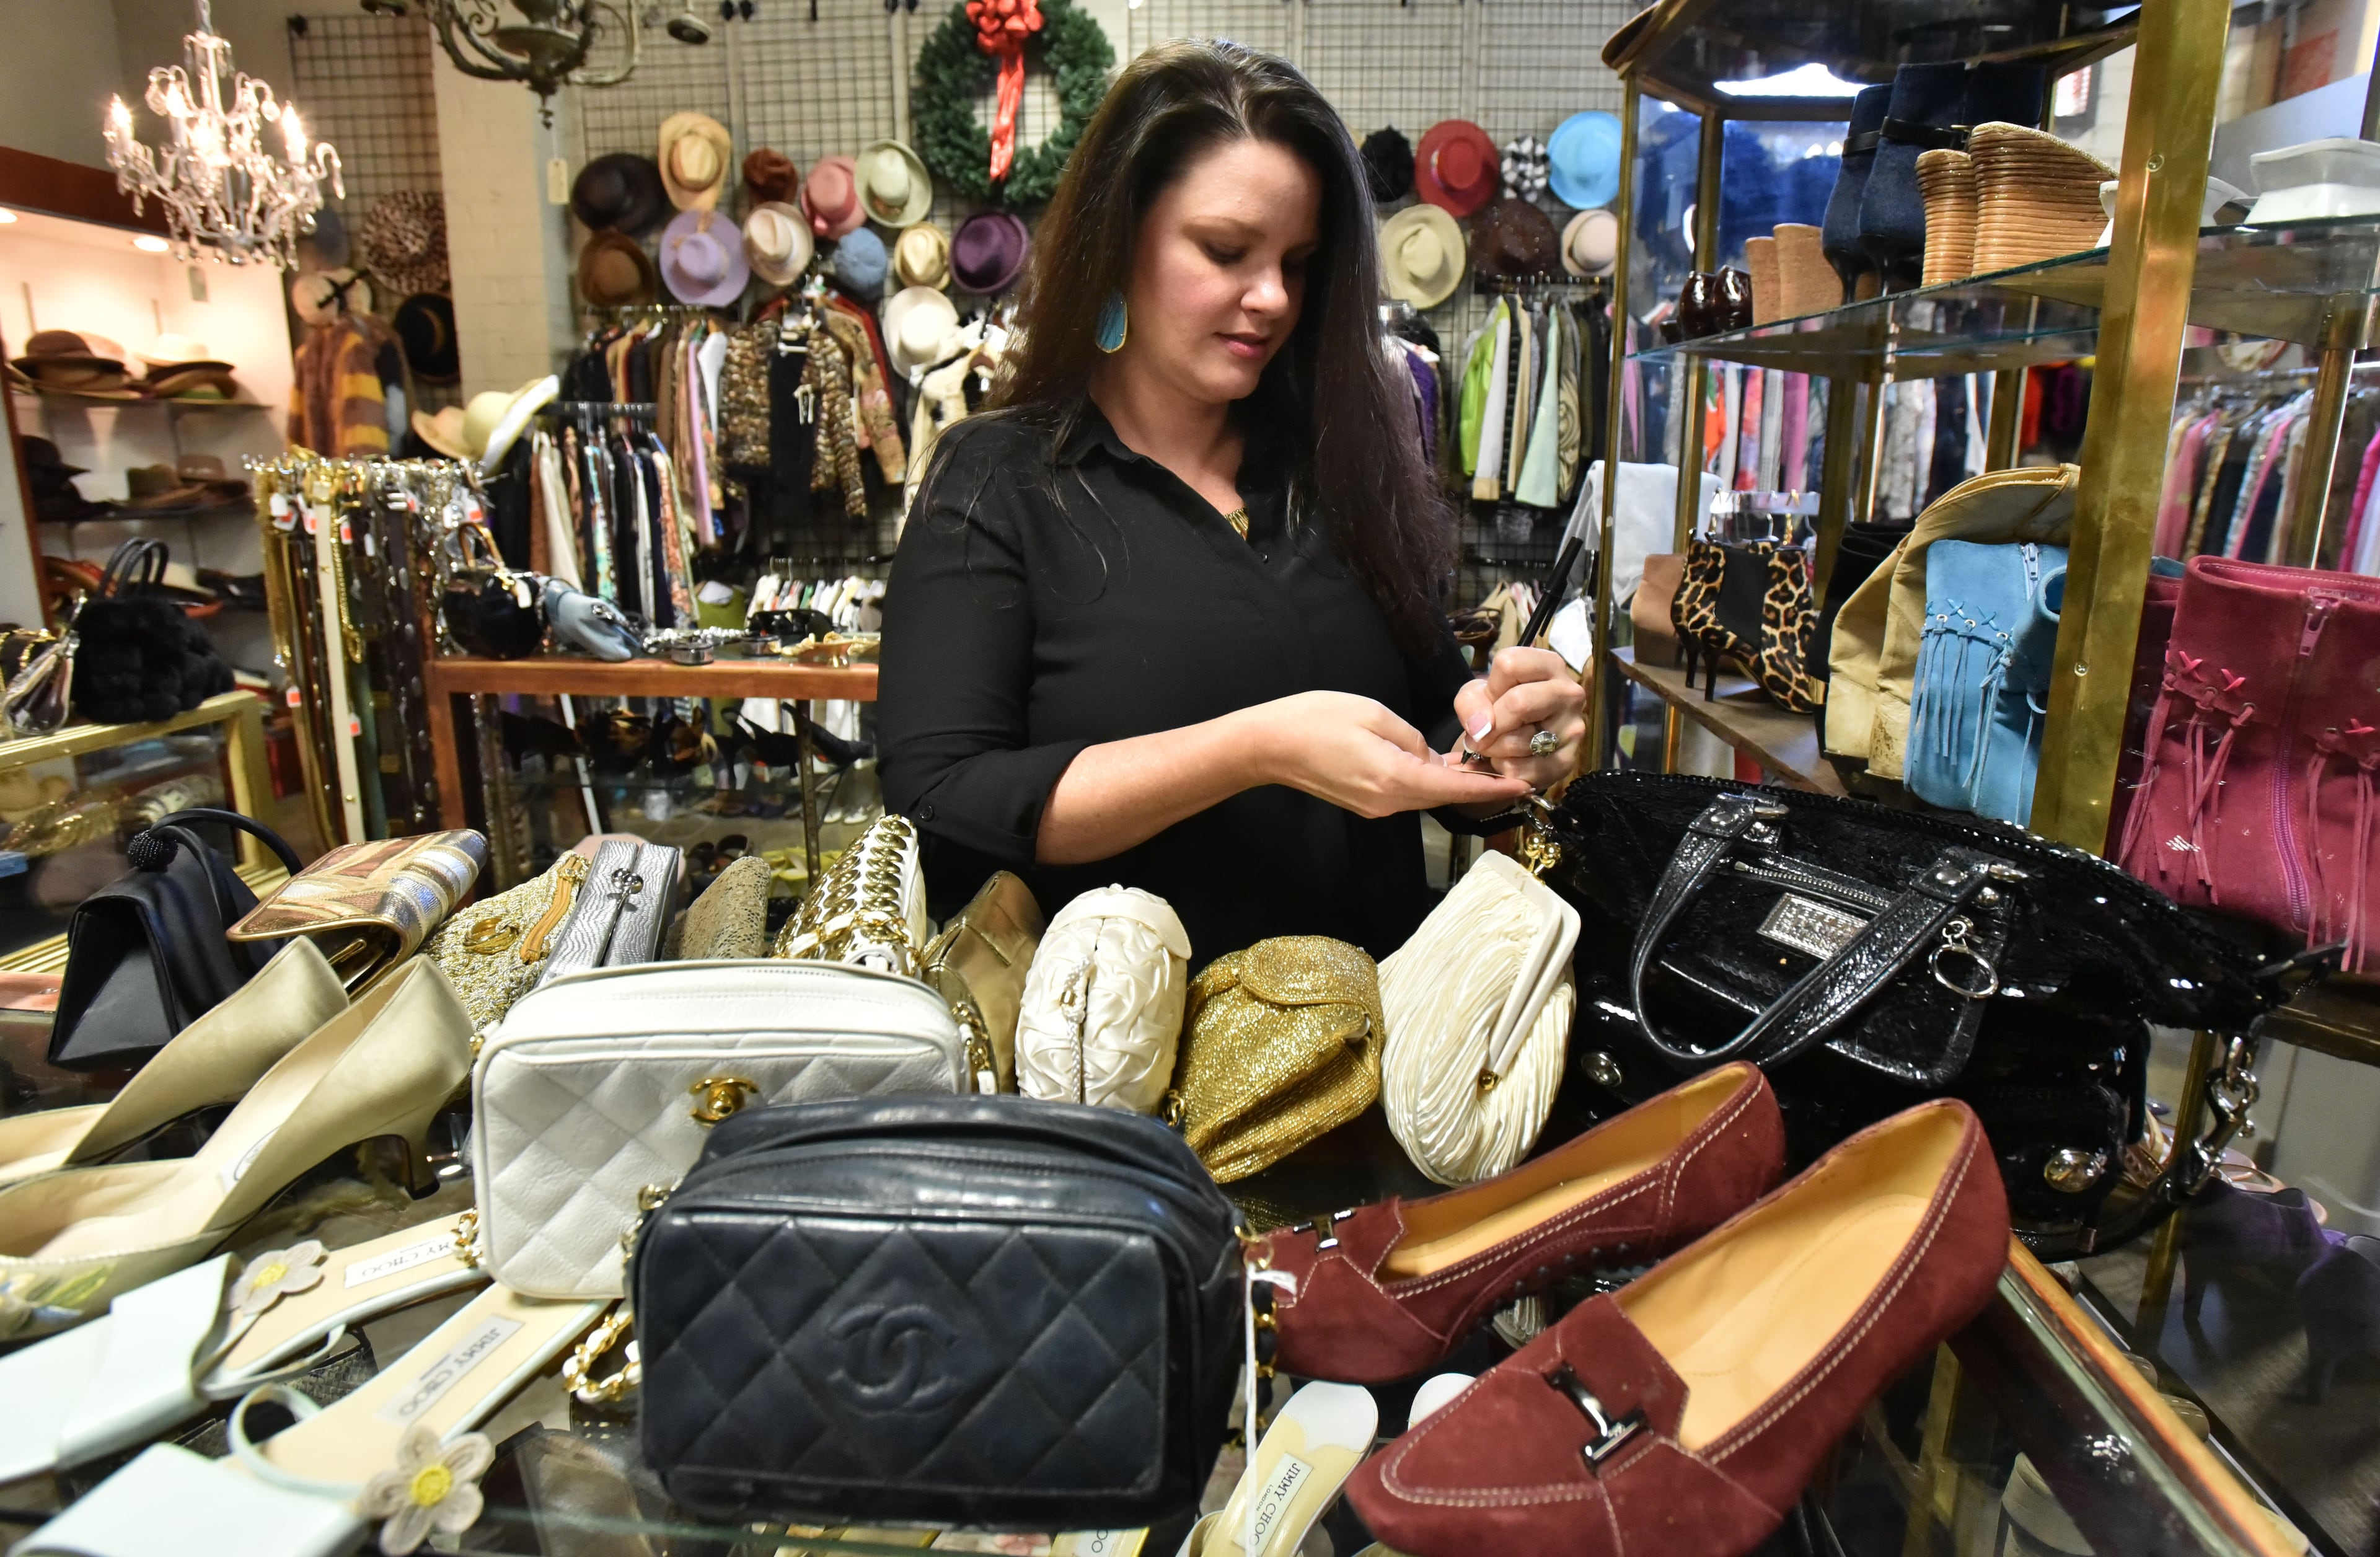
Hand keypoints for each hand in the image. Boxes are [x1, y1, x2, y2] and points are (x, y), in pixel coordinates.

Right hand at [1244, 691, 1529, 818]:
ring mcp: (1375, 805)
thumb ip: (1411, 738)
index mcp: (1395, 778)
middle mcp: (1388, 801)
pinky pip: (1405, 793)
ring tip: (1481, 766)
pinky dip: (1426, 782)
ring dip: (1451, 783)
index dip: (1492, 789)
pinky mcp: (1364, 802)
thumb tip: (1431, 756)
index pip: (1455, 789)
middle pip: (1443, 796)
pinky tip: (1437, 767)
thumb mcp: (1374, 714)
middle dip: (1477, 785)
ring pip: (1424, 795)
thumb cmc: (1315, 720)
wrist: (1268, 746)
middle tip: (1510, 769)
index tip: (1523, 786)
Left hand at [1451, 647, 1587, 790]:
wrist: (1515, 747)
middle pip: (1519, 702)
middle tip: (1483, 735)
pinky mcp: (1567, 761)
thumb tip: (1482, 728)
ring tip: (1497, 747)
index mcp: (1549, 665)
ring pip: (1520, 740)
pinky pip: (1523, 769)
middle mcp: (1569, 692)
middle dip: (1490, 725)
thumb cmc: (1499, 710)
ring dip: (1495, 750)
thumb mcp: (1477, 696)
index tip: (1490, 701)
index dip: (1490, 688)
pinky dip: (1504, 769)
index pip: (1509, 665)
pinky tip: (1509, 762)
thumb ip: (1470, 703)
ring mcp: (1573, 728)